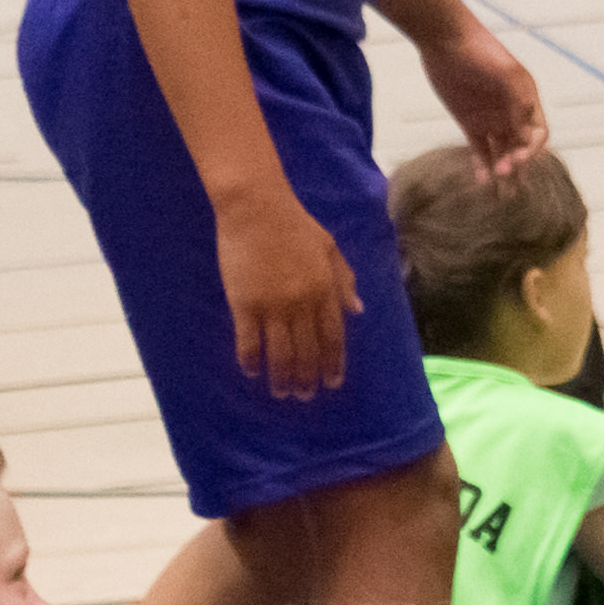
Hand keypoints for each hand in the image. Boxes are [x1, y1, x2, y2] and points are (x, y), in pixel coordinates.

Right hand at [215, 183, 365, 397]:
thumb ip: (344, 281)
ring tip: (281, 393)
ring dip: (282, 377)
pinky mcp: (244, 303)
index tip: (333, 383)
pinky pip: (248, 341)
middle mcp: (302, 303)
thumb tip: (358, 311)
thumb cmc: (295, 225)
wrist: (257, 208)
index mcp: (325, 290)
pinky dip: (251, 361)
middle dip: (308, 378)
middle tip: (305, 396)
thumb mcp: (330, 248)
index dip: (334, 363)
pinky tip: (252, 372)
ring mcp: (273, 305)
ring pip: (280, 353)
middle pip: (308, 351)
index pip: (334, 337)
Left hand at [419, 26, 544, 176]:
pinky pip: (479, 151)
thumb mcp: (505, 72)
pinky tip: (483, 183)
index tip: (518, 159)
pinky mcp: (469, 123)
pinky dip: (482, 167)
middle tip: (508, 182)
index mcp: (527, 99)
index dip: (532, 150)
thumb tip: (526, 134)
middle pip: (521, 148)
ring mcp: (490, 119)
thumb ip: (518, 101)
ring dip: (503, 173)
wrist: (445, 40)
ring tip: (502, 196)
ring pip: (502, 153)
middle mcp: (511, 113)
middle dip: (518, 167)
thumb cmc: (480, 50)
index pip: (538, 134)